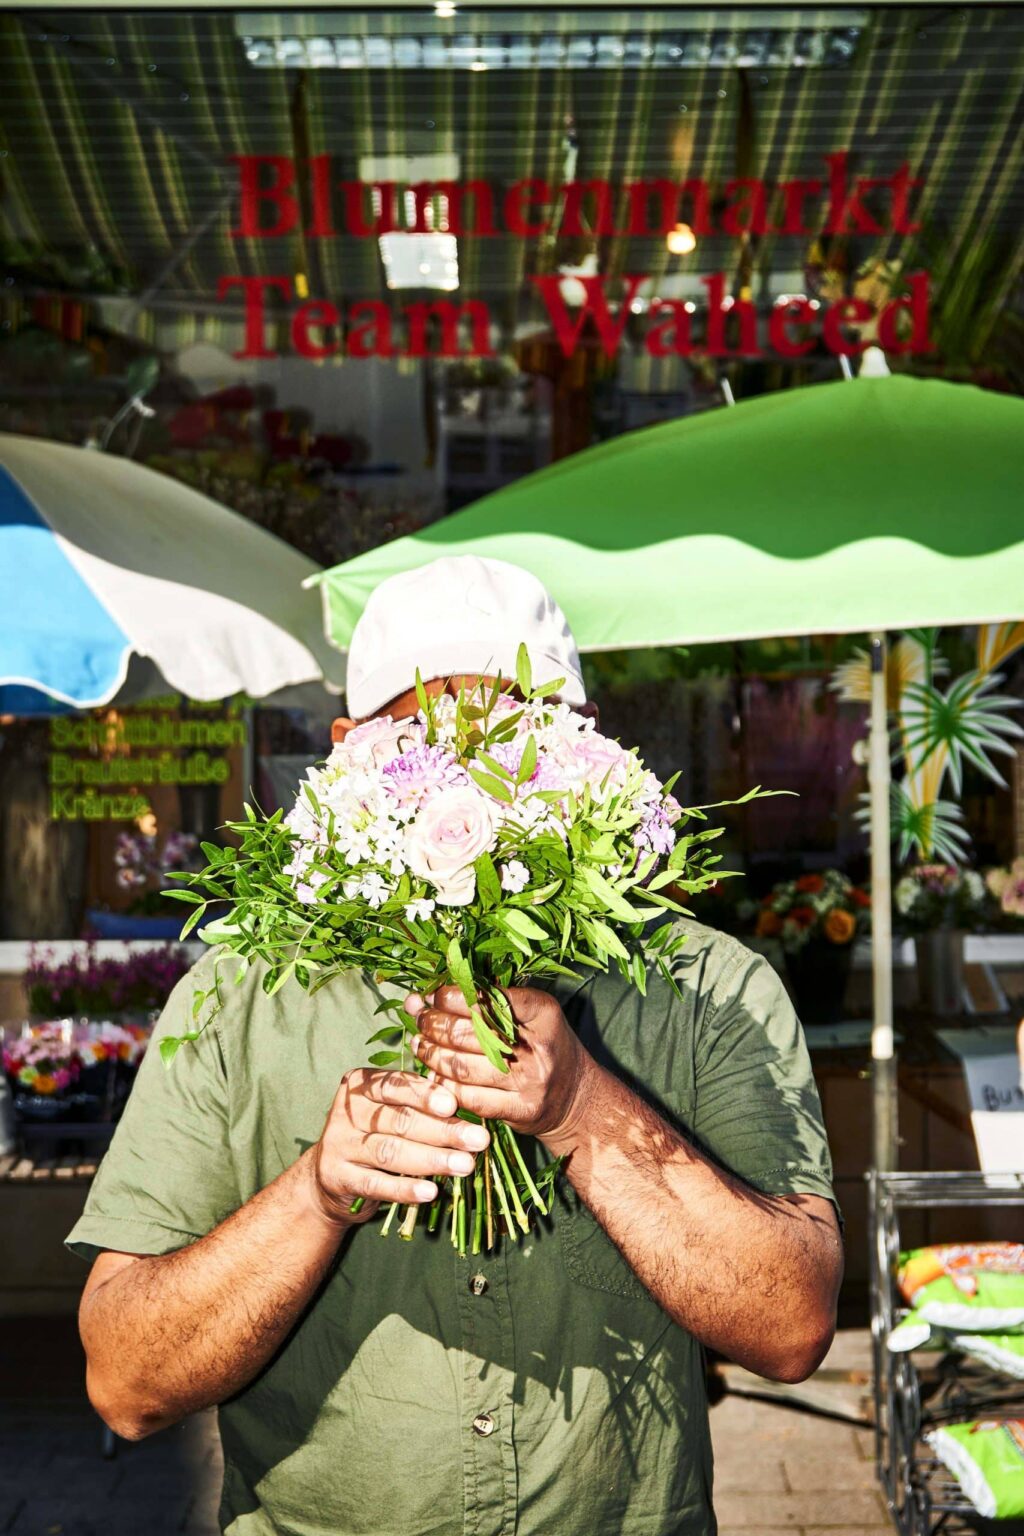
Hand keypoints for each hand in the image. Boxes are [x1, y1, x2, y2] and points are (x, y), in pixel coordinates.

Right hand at [311, 1067, 489, 1224]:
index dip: (425, 1095)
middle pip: (399, 1120)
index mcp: (360, 1085)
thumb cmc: (375, 1136)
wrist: (331, 1177)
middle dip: (442, 1131)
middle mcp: (347, 1112)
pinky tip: (431, 1192)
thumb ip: (419, 1107)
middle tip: (477, 1140)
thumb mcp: (391, 1113)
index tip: (454, 1105)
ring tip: (464, 1165)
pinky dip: (405, 1188)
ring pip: (390, 1151)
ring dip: (431, 1159)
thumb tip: (468, 1111)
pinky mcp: (337, 1178)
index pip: (395, 1085)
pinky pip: (376, 1184)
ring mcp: (338, 1145)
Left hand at [406, 985, 593, 1150]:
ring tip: (419, 1044)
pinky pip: (468, 1097)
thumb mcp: (532, 1014)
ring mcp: (529, 1082)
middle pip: (469, 1033)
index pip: (489, 999)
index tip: (432, 995)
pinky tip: (433, 1075)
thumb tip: (433, 993)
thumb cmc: (544, 1046)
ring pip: (462, 1067)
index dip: (452, 997)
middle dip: (434, 1023)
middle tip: (418, 1017)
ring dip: (431, 1054)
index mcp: (542, 1012)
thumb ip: (492, 1000)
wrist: (576, 1096)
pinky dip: (443, 1085)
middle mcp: (537, 1046)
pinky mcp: (520, 1110)